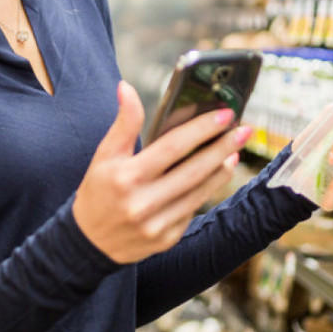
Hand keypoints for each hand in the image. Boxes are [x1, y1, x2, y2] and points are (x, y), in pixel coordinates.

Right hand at [73, 81, 250, 263]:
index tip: (225, 114)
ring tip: (234, 150)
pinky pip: (192, 210)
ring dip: (221, 169)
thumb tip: (126, 88)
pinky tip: (215, 175)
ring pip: (200, 192)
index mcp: (126, 177)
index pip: (173, 147)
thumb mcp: (103, 156)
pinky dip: (206, 190)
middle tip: (243, 130)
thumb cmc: (98, 192)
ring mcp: (157, 225)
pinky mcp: (167, 239)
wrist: (89, 243)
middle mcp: (143, 203)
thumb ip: (122, 123)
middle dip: (223, 147)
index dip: (202, 129)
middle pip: (194, 170)